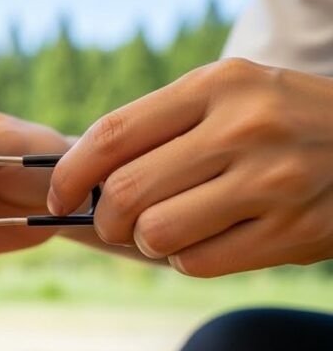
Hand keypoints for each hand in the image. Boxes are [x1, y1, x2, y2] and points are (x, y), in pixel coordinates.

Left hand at [49, 58, 332, 276]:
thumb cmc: (279, 120)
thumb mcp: (225, 96)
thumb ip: (158, 126)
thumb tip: (78, 175)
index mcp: (218, 86)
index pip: (113, 135)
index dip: (71, 174)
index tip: (59, 195)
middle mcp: (245, 128)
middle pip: (126, 193)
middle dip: (106, 217)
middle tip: (118, 219)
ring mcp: (272, 182)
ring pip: (156, 234)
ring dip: (148, 240)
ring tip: (171, 225)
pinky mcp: (291, 233)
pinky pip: (196, 263)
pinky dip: (187, 259)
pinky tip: (210, 238)